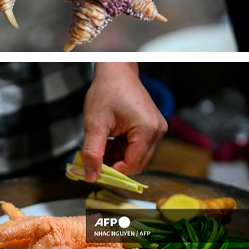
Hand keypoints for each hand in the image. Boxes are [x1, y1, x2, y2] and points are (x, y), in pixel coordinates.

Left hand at [82, 63, 166, 180]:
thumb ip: (92, 151)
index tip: (94, 168)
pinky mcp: (152, 127)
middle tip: (94, 156)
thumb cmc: (106, 92)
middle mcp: (158, 131)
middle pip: (136, 163)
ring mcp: (157, 129)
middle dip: (114, 164)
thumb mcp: (95, 123)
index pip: (133, 164)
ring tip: (100, 143)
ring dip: (116, 156)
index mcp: (148, 130)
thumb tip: (90, 176)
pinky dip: (121, 149)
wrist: (116, 72)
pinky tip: (108, 139)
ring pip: (136, 156)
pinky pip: (137, 147)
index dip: (113, 170)